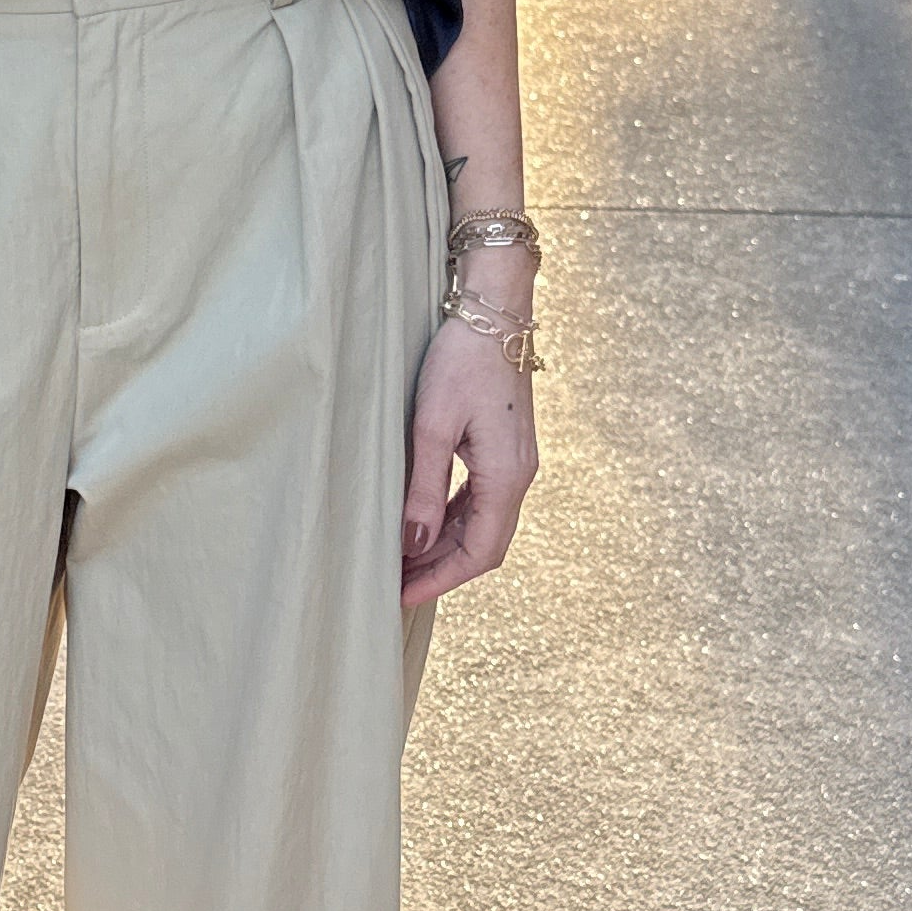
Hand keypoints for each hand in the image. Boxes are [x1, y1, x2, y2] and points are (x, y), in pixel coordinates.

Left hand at [401, 313, 537, 609]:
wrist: (494, 313)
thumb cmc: (462, 360)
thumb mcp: (432, 426)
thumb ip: (423, 489)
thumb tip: (412, 544)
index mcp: (507, 476)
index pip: (480, 552)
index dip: (441, 579)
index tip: (403, 596)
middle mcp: (518, 475)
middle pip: (483, 544)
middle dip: (439, 568)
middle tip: (393, 584)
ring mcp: (514, 462)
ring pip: (481, 523)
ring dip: (443, 545)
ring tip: (400, 559)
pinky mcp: (504, 449)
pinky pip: (480, 500)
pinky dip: (451, 519)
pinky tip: (421, 523)